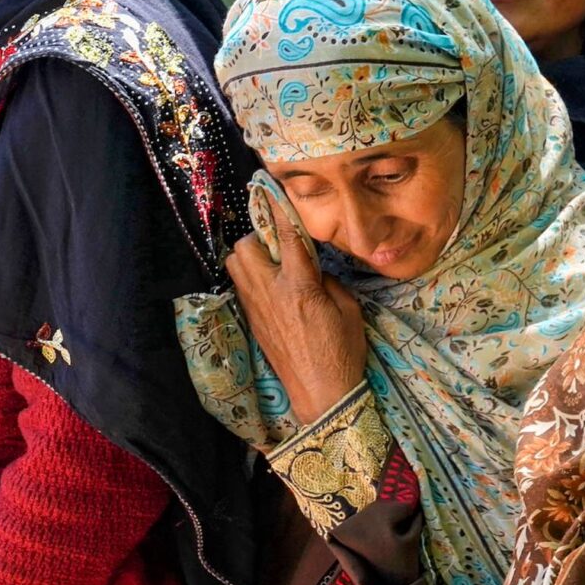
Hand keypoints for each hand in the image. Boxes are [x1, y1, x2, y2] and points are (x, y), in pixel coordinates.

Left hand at [226, 185, 371, 428]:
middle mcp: (270, 293)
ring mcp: (256, 308)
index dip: (277, 209)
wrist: (321, 394)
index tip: (271, 190)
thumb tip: (314, 270)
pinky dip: (251, 276)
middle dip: (258, 236)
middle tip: (279, 242)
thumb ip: (328, 281)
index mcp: (298, 287)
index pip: (285, 236)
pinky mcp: (253, 322)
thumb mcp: (349, 310)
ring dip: (250, 255)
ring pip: (235, 265)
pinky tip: (272, 284)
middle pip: (244, 247)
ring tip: (273, 262)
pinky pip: (241, 286)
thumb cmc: (343, 351)